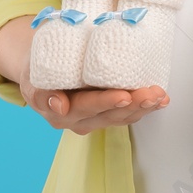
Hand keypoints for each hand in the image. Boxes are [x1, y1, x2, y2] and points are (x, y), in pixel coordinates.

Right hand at [22, 73, 169, 134]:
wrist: (40, 74)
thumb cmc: (38, 71)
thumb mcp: (32, 78)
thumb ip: (42, 92)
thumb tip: (58, 105)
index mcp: (61, 112)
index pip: (87, 106)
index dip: (107, 102)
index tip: (124, 95)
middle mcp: (81, 120)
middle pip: (110, 114)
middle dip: (134, 104)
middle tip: (152, 94)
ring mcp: (95, 119)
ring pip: (123, 116)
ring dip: (144, 107)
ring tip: (160, 96)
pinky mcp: (107, 114)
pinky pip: (128, 114)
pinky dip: (145, 107)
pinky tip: (160, 100)